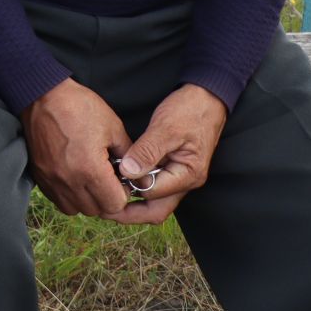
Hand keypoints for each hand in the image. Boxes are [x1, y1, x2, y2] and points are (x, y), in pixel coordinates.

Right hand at [21, 78, 131, 217]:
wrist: (42, 95)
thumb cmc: (79, 107)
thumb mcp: (113, 127)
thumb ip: (128, 155)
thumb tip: (139, 175)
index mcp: (90, 169)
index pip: (115, 204)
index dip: (123, 193)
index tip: (121, 179)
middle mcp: (69, 181)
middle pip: (96, 210)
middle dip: (106, 198)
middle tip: (108, 178)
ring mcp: (52, 180)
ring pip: (76, 209)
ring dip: (87, 200)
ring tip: (90, 179)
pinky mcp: (40, 176)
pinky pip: (58, 200)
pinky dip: (69, 195)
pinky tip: (74, 177)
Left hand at [102, 84, 228, 224]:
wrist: (206, 97)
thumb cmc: (189, 110)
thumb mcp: (166, 128)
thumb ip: (147, 151)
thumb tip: (127, 173)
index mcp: (187, 175)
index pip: (153, 194)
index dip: (129, 190)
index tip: (106, 183)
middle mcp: (186, 181)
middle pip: (156, 210)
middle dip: (131, 213)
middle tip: (104, 209)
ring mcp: (180, 176)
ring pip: (155, 201)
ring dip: (134, 202)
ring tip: (108, 195)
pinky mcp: (173, 168)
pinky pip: (155, 185)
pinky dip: (139, 187)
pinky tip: (121, 180)